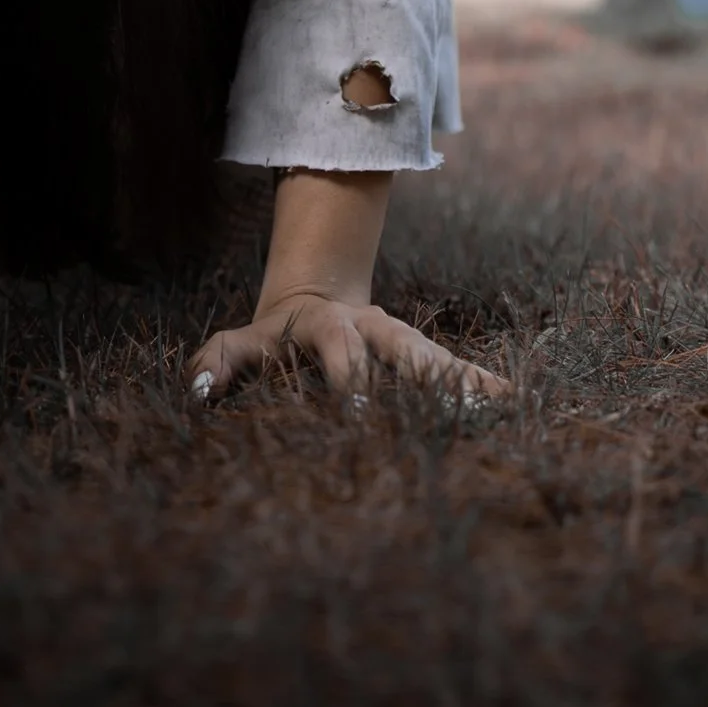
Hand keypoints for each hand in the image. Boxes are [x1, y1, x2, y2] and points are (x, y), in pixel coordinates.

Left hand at [187, 286, 509, 406]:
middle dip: (424, 377)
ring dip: (463, 380)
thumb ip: (218, 362)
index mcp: (328, 325)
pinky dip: (478, 386)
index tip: (359, 406)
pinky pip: (452, 371)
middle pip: (403, 348)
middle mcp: (372, 329)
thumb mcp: (244, 343)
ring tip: (498, 404)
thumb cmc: (274, 335)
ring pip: (435, 357)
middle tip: (452, 409)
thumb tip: (196, 393)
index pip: (339, 348)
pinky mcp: (419, 358)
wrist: (314, 297)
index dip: (348, 375)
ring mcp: (399, 342)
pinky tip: (511, 402)